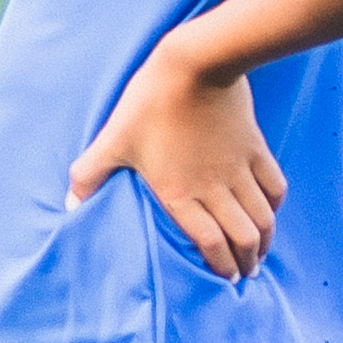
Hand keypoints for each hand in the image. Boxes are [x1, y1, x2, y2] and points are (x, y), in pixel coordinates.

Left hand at [70, 48, 286, 278]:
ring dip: (264, 240)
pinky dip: (274, 204)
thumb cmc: (150, 102)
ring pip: (262, 217)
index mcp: (181, 193)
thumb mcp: (113, 139)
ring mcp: (239, 168)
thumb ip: (90, 174)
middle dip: (247, 261)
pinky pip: (274, 185)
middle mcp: (215, 188)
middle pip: (243, 237)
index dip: (220, 265)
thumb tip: (69, 203)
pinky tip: (269, 210)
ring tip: (259, 252)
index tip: (224, 278)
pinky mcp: (255, 147)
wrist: (196, 63)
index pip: (210, 243)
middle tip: (245, 273)